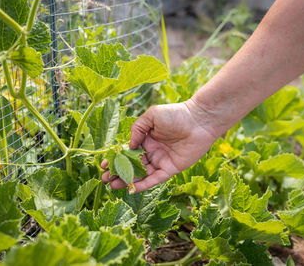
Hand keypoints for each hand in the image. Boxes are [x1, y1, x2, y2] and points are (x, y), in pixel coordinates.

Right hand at [101, 99, 225, 192]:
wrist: (199, 120)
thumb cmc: (176, 114)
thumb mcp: (152, 116)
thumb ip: (137, 129)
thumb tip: (129, 145)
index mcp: (147, 138)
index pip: (128, 152)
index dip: (117, 159)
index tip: (104, 165)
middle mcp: (153, 151)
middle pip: (133, 165)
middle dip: (119, 172)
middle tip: (105, 178)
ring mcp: (161, 161)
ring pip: (142, 174)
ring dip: (128, 181)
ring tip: (113, 185)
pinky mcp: (171, 169)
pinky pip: (155, 179)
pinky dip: (143, 185)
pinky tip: (131, 188)